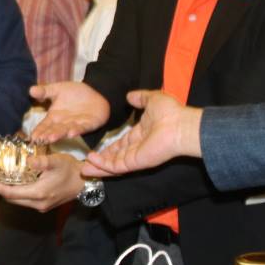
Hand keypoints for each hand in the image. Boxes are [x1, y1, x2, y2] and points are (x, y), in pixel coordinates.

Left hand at [0, 151, 86, 210]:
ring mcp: (42, 206)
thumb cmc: (71, 170)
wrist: (85, 182)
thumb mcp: (56, 161)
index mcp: (39, 193)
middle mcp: (38, 203)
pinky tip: (14, 184)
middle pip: (12, 199)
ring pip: (19, 201)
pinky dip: (17, 194)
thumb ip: (41, 161)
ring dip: (8, 193)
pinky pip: (26, 201)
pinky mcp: (44, 206)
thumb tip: (28, 159)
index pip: (11, 193)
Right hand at [29, 82, 110, 142]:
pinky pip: (82, 128)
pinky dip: (77, 130)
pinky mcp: (88, 124)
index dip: (38, 131)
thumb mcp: (57, 89)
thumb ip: (45, 91)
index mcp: (54, 117)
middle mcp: (63, 123)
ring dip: (59, 134)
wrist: (95, 92)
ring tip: (52, 138)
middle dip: (47, 135)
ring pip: (66, 130)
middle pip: (53, 130)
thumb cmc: (74, 93)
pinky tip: (72, 133)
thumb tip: (30, 89)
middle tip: (39, 140)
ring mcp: (75, 125)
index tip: (32, 138)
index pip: (44, 126)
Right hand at [87, 90, 202, 174]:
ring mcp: (136, 156)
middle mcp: (137, 147)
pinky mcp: (135, 162)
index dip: (109, 148)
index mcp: (141, 135)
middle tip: (86, 163)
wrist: (180, 125)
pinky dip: (103, 165)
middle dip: (100, 161)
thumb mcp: (151, 99)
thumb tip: (129, 96)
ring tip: (84, 168)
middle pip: (115, 157)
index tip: (96, 150)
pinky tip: (91, 161)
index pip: (121, 145)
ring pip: (113, 164)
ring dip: (98, 166)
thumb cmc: (170, 112)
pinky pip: (116, 166)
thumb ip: (140, 98)